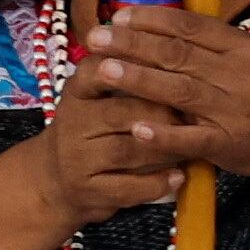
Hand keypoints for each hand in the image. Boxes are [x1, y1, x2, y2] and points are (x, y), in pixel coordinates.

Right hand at [38, 40, 192, 227]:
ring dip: (165, 151)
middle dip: (164, 116)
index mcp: (77, 94)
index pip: (95, 72)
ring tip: (190, 149)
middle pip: (121, 113)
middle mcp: (71, 123)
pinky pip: (128, 187)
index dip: (126, 67)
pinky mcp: (87, 190)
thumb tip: (176, 58)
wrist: (54, 179)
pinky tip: (177, 177)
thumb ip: (127, 78)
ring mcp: (76, 159)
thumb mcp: (95, 100)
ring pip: (127, 151)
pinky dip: (157, 183)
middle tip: (195, 118)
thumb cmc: (90, 132)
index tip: (157, 68)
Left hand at [86, 6, 249, 177]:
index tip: (119, 17)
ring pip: (179, 91)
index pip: (191, 27)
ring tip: (104, 71)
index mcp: (242, 49)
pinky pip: (192, 139)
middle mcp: (238, 76)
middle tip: (96, 38)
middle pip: (177, 55)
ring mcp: (233, 110)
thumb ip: (208, 46)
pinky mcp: (228, 143)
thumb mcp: (245, 59)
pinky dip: (164, 134)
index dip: (152, 20)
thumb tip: (153, 25)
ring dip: (139, 79)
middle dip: (132, 45)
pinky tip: (137, 129)